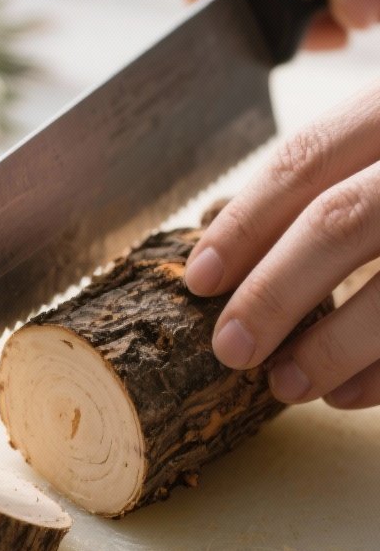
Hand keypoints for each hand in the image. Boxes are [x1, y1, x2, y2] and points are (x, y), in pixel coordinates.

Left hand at [184, 83, 379, 408]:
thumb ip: (341, 170)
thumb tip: (230, 241)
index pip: (310, 156)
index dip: (246, 222)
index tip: (198, 278)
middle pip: (342, 219)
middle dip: (274, 292)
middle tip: (230, 348)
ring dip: (332, 346)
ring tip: (286, 385)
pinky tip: (352, 394)